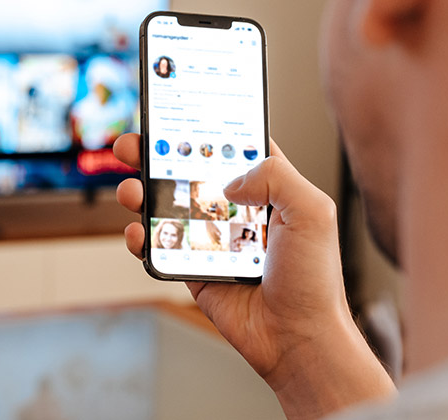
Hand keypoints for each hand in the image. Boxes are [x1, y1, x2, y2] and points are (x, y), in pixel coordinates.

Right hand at [113, 133, 393, 418]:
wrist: (297, 338)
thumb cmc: (314, 280)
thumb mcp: (312, 212)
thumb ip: (276, 176)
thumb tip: (229, 178)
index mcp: (270, 187)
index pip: (233, 145)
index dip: (206, 127)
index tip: (178, 109)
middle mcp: (238, 208)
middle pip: (189, 170)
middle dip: (157, 153)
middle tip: (134, 144)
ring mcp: (213, 237)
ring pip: (167, 204)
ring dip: (142, 192)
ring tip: (132, 190)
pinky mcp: (194, 267)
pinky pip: (159, 245)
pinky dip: (141, 236)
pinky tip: (138, 232)